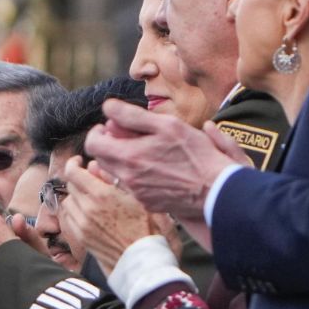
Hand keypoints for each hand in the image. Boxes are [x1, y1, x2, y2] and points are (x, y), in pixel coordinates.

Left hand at [60, 158, 162, 272]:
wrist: (146, 263)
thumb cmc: (151, 229)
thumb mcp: (140, 198)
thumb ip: (114, 179)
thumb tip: (94, 166)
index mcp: (103, 195)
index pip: (73, 173)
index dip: (73, 163)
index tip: (79, 161)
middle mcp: (88, 209)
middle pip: (71, 186)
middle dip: (79, 180)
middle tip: (93, 180)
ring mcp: (82, 225)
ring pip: (67, 202)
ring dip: (76, 197)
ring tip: (92, 198)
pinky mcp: (81, 238)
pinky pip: (68, 219)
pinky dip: (73, 212)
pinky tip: (87, 213)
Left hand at [86, 99, 238, 221]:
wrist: (215, 190)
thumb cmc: (196, 154)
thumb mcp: (167, 125)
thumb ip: (132, 115)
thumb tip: (108, 106)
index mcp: (128, 156)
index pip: (92, 144)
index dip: (98, 132)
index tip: (110, 126)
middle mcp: (127, 178)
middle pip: (101, 159)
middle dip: (108, 144)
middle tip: (125, 135)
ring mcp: (136, 193)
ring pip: (114, 173)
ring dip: (119, 159)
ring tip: (139, 150)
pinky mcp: (146, 203)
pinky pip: (129, 186)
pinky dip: (132, 174)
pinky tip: (151, 167)